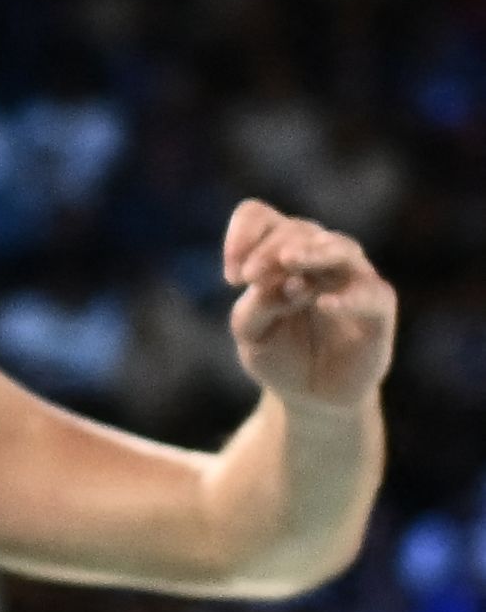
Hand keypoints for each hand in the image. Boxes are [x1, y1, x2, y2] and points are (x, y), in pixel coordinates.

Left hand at [223, 199, 395, 410]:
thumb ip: (256, 305)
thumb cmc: (279, 351)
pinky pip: (370, 294)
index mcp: (283, 253)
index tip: (232, 277)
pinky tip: (324, 304)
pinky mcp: (378, 307)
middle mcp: (321, 256)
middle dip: (270, 249)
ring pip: (340, 248)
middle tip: (250, 277)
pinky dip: (348, 297)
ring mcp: (353, 278)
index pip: (262, 218)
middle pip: (298, 230)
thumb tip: (282, 285)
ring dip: (312, 252)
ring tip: (289, 261)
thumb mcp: (251, 331)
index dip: (243, 234)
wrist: (310, 393)